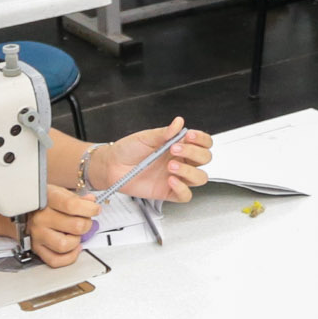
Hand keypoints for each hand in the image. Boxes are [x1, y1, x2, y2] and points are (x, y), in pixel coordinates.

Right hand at [26, 184, 100, 266]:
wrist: (20, 212)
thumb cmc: (42, 202)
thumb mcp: (58, 192)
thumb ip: (76, 198)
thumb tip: (90, 201)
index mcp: (47, 200)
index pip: (72, 205)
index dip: (90, 208)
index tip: (95, 209)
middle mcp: (40, 218)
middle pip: (75, 226)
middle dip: (86, 224)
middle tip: (85, 221)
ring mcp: (38, 235)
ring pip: (65, 245)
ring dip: (77, 241)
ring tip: (75, 234)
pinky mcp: (36, 249)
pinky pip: (56, 260)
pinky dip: (69, 257)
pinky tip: (73, 247)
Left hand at [87, 118, 212, 203]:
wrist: (112, 166)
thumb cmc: (127, 150)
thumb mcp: (145, 137)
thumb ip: (164, 132)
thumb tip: (178, 123)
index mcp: (179, 145)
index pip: (203, 143)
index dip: (201, 140)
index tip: (189, 136)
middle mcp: (181, 161)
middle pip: (205, 159)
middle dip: (193, 153)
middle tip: (174, 149)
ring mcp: (177, 177)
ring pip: (200, 178)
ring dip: (189, 171)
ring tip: (171, 166)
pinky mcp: (168, 192)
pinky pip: (186, 195)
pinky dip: (182, 188)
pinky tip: (170, 180)